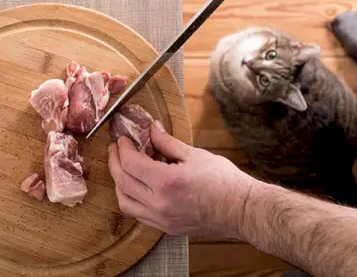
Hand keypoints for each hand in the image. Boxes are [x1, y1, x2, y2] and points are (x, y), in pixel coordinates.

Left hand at [107, 120, 258, 238]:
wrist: (242, 210)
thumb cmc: (224, 181)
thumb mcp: (195, 154)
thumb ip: (167, 142)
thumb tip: (152, 129)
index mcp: (166, 182)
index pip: (130, 163)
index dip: (123, 148)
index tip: (123, 139)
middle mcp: (159, 203)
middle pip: (122, 182)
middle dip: (115, 162)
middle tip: (116, 148)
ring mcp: (161, 219)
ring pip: (125, 202)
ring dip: (119, 183)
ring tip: (121, 167)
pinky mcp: (166, 228)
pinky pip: (138, 214)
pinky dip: (130, 199)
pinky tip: (136, 187)